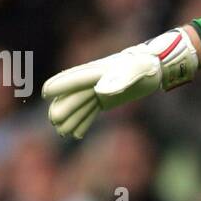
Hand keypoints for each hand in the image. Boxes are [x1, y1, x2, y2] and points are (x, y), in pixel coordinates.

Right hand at [42, 27, 199, 138]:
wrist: (155, 65)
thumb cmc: (146, 66)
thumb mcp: (137, 71)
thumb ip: (119, 80)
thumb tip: (98, 91)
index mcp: (97, 71)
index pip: (74, 79)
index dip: (60, 85)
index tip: (46, 92)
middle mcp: (93, 80)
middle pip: (73, 95)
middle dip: (63, 109)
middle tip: (56, 123)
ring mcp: (97, 90)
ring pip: (79, 105)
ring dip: (71, 119)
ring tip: (65, 134)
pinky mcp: (104, 98)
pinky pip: (89, 111)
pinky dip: (83, 122)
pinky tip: (77, 134)